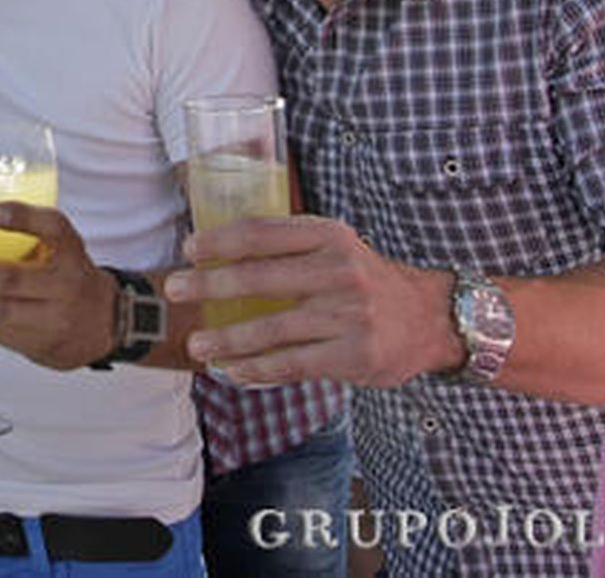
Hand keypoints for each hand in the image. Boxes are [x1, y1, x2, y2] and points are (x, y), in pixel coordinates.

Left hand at [0, 202, 114, 370]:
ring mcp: (55, 320)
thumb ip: (30, 232)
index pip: (53, 228)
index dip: (21, 218)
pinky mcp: (42, 346)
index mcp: (72, 253)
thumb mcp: (64, 247)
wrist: (109, 324)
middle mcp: (67, 285)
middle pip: (8, 278)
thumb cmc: (74, 278)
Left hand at [163, 216, 461, 387]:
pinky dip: (256, 369)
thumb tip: (219, 248)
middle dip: (209, 285)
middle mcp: (339, 271)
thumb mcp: (337, 247)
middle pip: (259, 277)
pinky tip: (232, 370)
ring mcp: (348, 315)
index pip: (264, 233)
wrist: (430, 319)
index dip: (220, 240)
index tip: (188, 250)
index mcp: (330, 237)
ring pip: (271, 329)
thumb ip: (291, 245)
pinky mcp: (354, 355)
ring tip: (197, 343)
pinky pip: (292, 364)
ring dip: (226, 339)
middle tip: (174, 290)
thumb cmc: (366, 281)